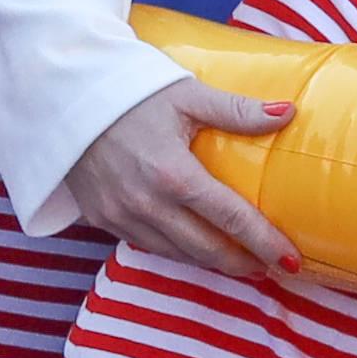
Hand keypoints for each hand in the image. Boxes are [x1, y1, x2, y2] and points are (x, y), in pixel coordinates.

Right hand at [51, 77, 295, 277]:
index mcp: (173, 174)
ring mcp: (121, 216)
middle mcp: (147, 204)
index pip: (231, 219)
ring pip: (178, 255)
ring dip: (212, 262)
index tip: (291, 259)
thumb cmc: (131, 92)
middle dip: (244, 263)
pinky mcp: (103, 219)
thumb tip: (288, 113)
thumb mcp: (186, 95)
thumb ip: (237, 110)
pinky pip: (149, 246)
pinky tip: (196, 247)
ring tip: (241, 261)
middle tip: (272, 265)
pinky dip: (178, 252)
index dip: (265, 242)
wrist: (65, 98)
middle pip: (208, 249)